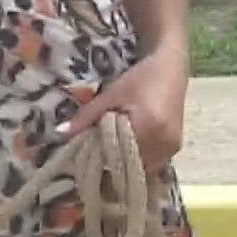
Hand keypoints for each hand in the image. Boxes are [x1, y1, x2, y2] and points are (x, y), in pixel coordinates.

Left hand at [60, 48, 187, 172]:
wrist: (171, 69)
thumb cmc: (140, 78)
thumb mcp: (111, 94)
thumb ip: (87, 116)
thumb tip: (60, 132)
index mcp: (149, 127)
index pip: (118, 155)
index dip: (100, 158)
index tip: (86, 156)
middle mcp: (164, 142)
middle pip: (131, 165)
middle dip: (113, 163)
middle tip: (96, 154)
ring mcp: (172, 147)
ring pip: (144, 166)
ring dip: (127, 163)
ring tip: (112, 150)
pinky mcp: (176, 147)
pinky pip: (154, 162)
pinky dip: (139, 158)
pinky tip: (127, 148)